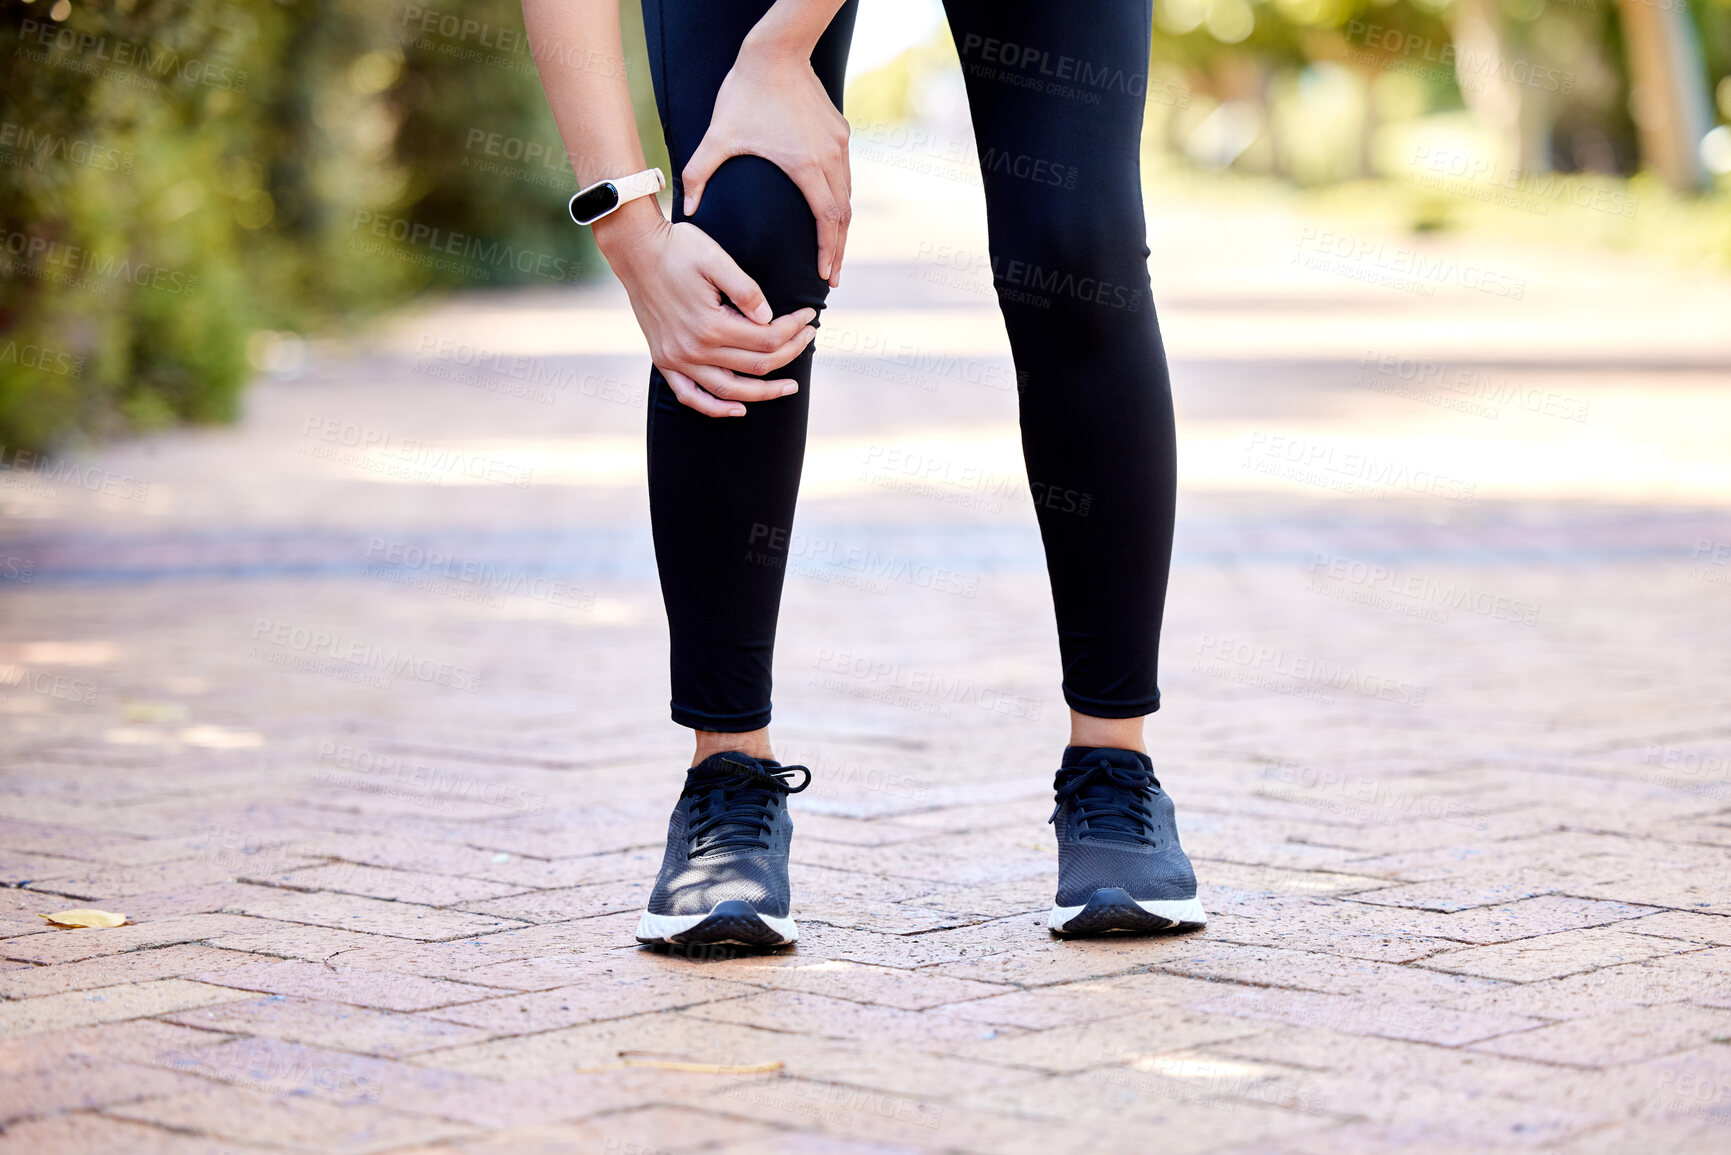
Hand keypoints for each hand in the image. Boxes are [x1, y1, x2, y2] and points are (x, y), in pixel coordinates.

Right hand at [596, 198, 816, 417]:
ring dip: (763, 392)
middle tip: (809, 338)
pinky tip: (739, 408)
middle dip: (790, 352)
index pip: (767, 339)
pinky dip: (715, 408)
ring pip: (730, 391)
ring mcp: (677, 360)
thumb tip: (770, 318)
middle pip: (756, 366)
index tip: (809, 316)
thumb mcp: (716, 259)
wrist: (635, 251)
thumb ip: (746, 290)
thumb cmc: (678, 248)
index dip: (794, 329)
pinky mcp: (664, 361)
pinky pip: (691, 397)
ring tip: (789, 387)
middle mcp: (694, 349)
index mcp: (711, 325)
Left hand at [681, 36, 850, 287]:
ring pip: (848, 195)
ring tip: (833, 250)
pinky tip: (831, 211)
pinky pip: (845, 173)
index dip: (828, 250)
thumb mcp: (718, 136)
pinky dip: (840, 197)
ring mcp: (838, 144)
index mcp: (804, 165)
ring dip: (841, 225)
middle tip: (832, 277)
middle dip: (838, 249)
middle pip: (843, 215)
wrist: (776, 51)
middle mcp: (829, 157)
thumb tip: (685, 210)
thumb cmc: (745, 93)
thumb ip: (699, 173)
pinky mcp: (840, 131)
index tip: (825, 274)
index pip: (827, 219)